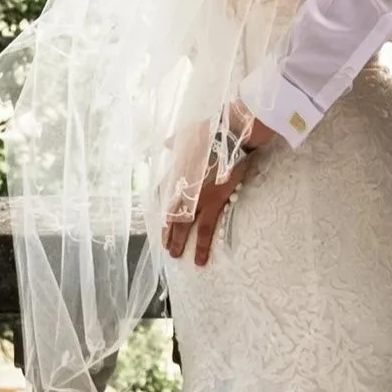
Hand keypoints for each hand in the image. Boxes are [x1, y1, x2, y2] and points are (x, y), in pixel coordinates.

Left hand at [164, 135, 267, 266]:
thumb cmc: (214, 130)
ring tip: (174, 254)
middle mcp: (183, 187)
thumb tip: (167, 142)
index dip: (160, 206)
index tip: (160, 217)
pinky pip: (204, 230)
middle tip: (164, 245)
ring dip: (177, 242)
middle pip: (169, 214)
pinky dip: (201, 246)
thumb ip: (176, 141)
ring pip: (182, 226)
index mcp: (178, 170)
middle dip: (166, 231)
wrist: (231, 134)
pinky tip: (199, 261)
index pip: (162, 192)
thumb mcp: (190, 133)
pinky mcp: (213, 204)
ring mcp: (196, 198)